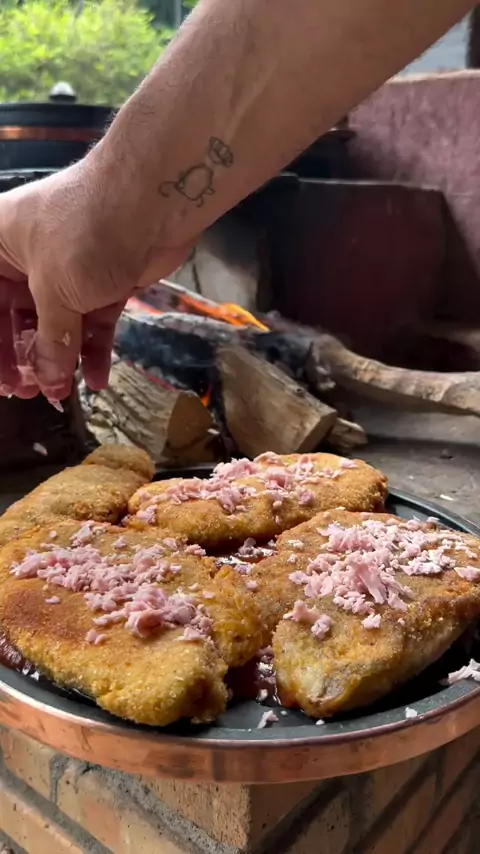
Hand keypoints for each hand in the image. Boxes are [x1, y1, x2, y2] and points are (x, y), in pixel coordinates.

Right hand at [0, 161, 190, 400]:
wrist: (150, 201)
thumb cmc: (82, 236)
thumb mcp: (53, 292)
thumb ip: (49, 342)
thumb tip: (48, 383)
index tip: (4, 382)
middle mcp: (28, 258)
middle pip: (17, 316)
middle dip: (25, 357)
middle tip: (31, 393)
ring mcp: (68, 270)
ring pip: (57, 323)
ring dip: (60, 359)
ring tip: (61, 394)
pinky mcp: (105, 281)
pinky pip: (93, 322)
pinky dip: (94, 350)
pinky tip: (97, 380)